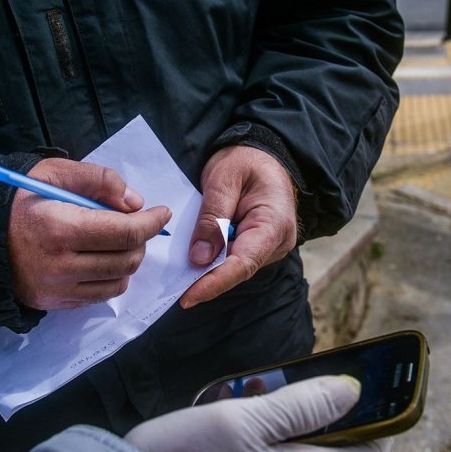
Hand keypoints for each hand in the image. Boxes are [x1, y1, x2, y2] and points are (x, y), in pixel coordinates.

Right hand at [8, 158, 172, 308]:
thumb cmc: (18, 199)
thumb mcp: (53, 173)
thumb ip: (98, 180)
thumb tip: (135, 202)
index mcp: (60, 228)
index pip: (125, 232)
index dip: (151, 223)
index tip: (161, 213)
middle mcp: (60, 264)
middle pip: (127, 259)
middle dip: (140, 240)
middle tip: (135, 224)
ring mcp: (58, 288)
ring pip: (118, 281)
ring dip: (128, 260)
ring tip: (117, 242)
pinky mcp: (55, 302)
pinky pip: (100, 295)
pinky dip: (111, 278)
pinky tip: (101, 260)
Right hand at [125, 376, 387, 451]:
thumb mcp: (246, 419)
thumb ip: (302, 406)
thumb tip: (352, 392)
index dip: (379, 427)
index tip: (373, 392)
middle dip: (319, 415)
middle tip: (293, 379)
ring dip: (283, 423)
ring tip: (252, 393)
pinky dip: (260, 440)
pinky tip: (229, 416)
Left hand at [180, 145, 296, 308]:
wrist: (261, 154)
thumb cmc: (244, 161)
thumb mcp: (223, 180)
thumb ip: (212, 218)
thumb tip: (199, 258)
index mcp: (274, 223)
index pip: (243, 263)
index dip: (215, 283)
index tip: (188, 297)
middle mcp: (278, 241)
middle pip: (238, 270)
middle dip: (206, 279)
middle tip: (172, 286)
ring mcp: (270, 247)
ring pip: (235, 267)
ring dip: (208, 269)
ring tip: (179, 272)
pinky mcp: (258, 247)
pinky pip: (234, 259)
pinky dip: (213, 260)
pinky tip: (194, 258)